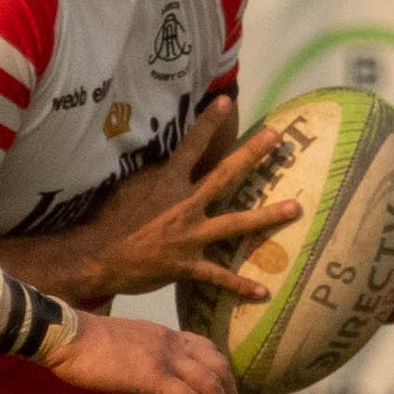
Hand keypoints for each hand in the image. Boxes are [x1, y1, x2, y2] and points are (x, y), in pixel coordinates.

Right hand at [45, 312, 236, 393]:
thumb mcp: (123, 345)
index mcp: (164, 334)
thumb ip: (141, 355)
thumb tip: (139, 373)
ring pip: (211, 383)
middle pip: (219, 365)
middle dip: (230, 393)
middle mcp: (171, 343)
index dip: (220, 371)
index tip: (220, 391)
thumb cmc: (83, 344)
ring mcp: (164, 359)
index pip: (207, 347)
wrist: (67, 336)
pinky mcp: (153, 376)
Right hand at [89, 99, 297, 301]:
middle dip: (252, 154)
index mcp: (168, 183)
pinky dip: (240, 286)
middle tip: (277, 136)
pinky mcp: (188, 265)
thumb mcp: (127, 188)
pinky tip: (262, 292)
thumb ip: (150, 176)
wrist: (98, 256)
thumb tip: (161, 162)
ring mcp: (190, 236)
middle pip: (225, 175)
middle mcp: (185, 206)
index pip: (191, 146)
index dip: (208, 123)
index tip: (225, 101)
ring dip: (267, 216)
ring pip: (236, 224)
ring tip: (295, 208)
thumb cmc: (108, 221)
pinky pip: (219, 277)